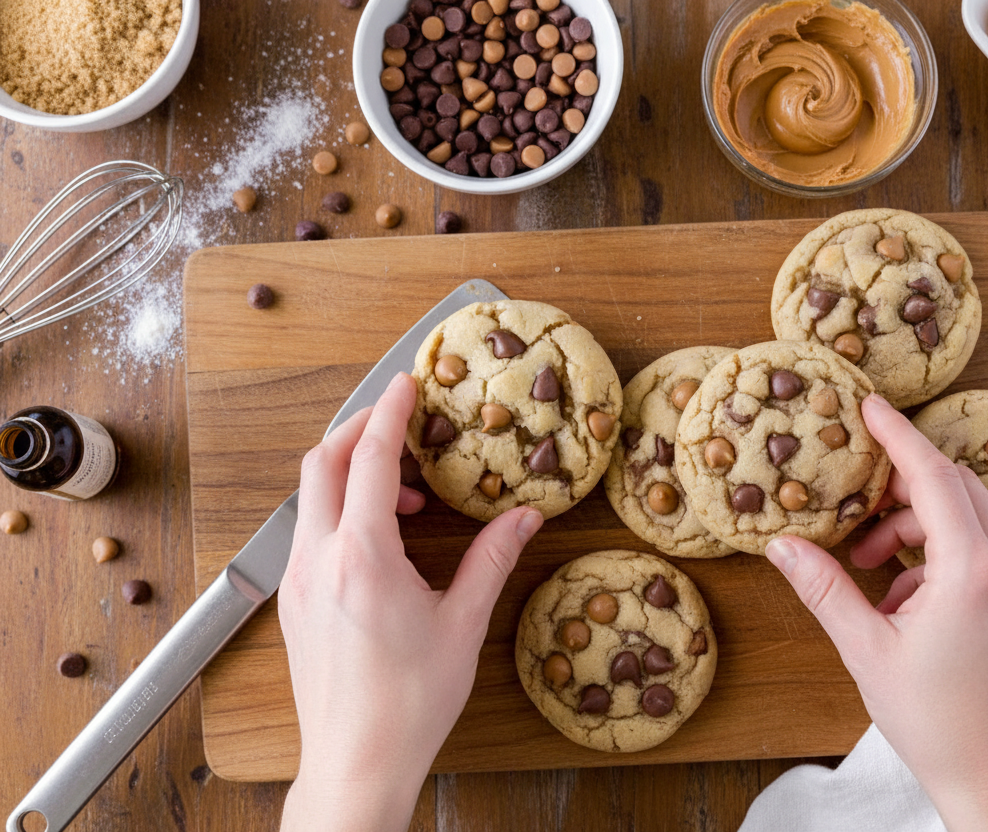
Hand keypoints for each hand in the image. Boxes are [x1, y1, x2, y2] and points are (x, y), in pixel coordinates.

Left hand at [278, 373, 543, 831]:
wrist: (357, 762)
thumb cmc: (407, 704)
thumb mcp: (463, 624)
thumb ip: (492, 558)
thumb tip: (524, 516)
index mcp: (361, 558)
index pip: (366, 457)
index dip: (389, 412)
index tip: (407, 383)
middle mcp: (317, 561)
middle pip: (319, 461)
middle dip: (357, 428)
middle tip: (401, 420)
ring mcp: (296, 580)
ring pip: (310, 496)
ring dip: (350, 473)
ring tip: (404, 492)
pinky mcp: (292, 600)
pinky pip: (310, 530)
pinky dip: (341, 510)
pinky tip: (382, 536)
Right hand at [765, 394, 987, 831]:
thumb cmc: (937, 722)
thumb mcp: (866, 650)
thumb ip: (824, 589)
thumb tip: (781, 546)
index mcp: (972, 572)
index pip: (934, 476)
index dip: (897, 435)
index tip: (868, 406)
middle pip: (954, 487)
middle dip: (900, 486)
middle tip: (855, 503)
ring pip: (968, 515)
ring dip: (915, 523)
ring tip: (870, 564)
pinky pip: (980, 547)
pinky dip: (938, 552)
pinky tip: (902, 594)